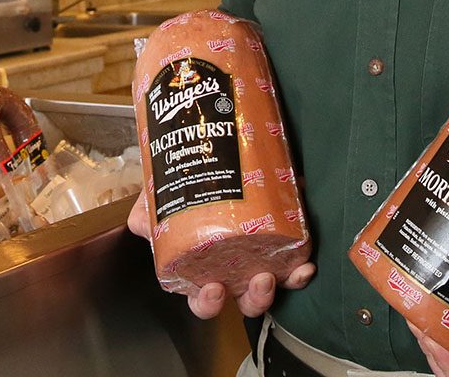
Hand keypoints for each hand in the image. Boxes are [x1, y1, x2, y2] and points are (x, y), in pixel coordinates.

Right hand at [126, 194, 315, 319]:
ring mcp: (261, 252)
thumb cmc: (187, 182)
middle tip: (260, 280)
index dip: (208, 301)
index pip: (203, 296)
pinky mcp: (284, 235)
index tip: (213, 289)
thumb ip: (148, 210)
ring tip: (286, 270)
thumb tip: (141, 221)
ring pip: (274, 284)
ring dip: (282, 285)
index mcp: (203, 264)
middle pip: (243, 298)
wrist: (218, 145)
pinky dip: (301, 266)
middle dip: (253, 298)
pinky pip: (295, 259)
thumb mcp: (162, 195)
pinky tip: (306, 260)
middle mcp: (234, 264)